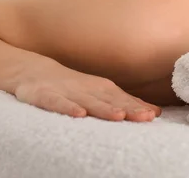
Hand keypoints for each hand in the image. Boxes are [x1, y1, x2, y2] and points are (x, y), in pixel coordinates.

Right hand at [14, 59, 161, 121]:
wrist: (32, 71)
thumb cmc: (72, 87)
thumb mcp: (99, 93)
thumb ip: (125, 103)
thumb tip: (156, 112)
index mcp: (101, 88)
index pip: (122, 99)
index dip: (138, 107)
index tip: (154, 115)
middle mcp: (86, 89)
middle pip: (110, 100)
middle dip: (128, 108)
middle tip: (146, 117)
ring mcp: (65, 91)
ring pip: (87, 101)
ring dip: (104, 108)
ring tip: (119, 116)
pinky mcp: (43, 95)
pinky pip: (56, 102)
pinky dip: (67, 107)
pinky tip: (79, 114)